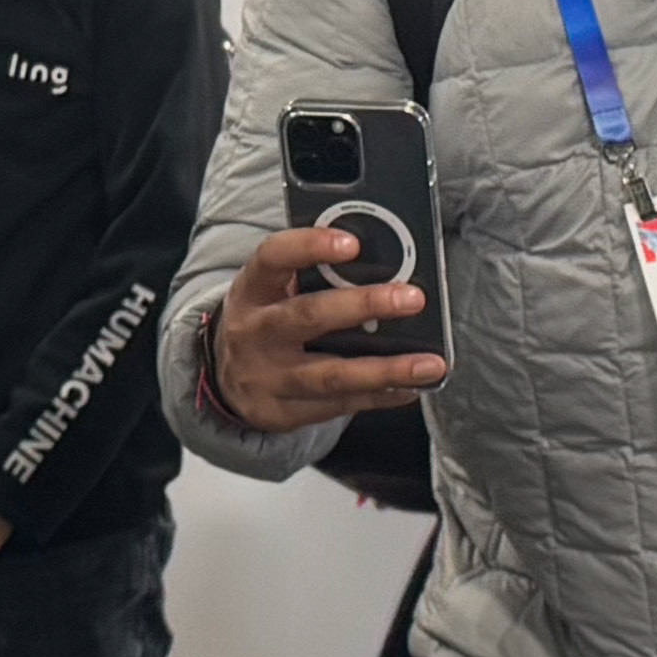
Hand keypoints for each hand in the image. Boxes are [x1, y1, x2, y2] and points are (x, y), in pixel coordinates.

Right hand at [211, 226, 449, 430]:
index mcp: (252, 290)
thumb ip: (312, 275)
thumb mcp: (272, 291)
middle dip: (363, 306)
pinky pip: (339, 406)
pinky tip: (412, 388)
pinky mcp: (282, 413)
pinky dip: (380, 396)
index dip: (309, 247)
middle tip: (412, 299)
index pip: (273, 258)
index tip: (352, 243)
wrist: (226, 379)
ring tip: (431, 364)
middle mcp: (254, 333)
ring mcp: (267, 377)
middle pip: (308, 317)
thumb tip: (384, 259)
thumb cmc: (267, 319)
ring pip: (331, 375)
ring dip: (386, 370)